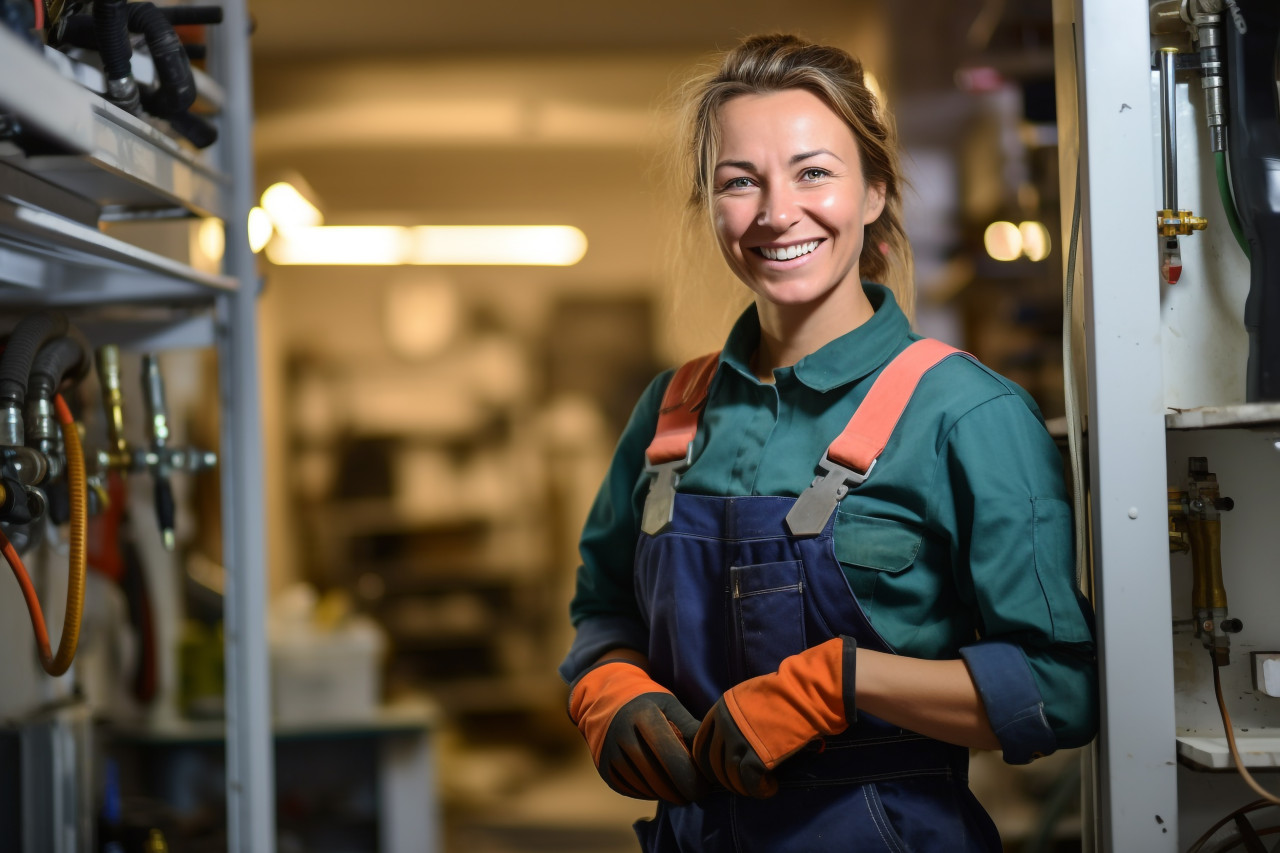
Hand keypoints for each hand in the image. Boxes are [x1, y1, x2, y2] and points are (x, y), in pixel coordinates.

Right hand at [569, 659, 707, 803]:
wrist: (606, 700)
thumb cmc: (647, 702)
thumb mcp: (669, 704)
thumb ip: (690, 727)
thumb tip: (710, 754)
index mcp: (643, 715)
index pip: (671, 756)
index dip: (691, 777)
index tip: (705, 785)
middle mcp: (622, 734)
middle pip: (658, 777)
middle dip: (682, 791)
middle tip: (696, 794)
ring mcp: (610, 753)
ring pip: (645, 787)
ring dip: (667, 795)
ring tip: (681, 792)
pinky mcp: (604, 768)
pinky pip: (632, 790)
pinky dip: (650, 794)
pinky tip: (661, 789)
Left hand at [693, 636, 854, 797]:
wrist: (802, 695)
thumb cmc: (782, 692)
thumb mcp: (747, 695)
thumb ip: (735, 714)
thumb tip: (733, 733)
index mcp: (721, 709)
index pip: (701, 742)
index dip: (707, 759)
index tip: (717, 768)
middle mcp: (725, 726)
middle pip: (714, 762)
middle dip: (724, 777)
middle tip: (738, 783)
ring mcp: (740, 742)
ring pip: (730, 776)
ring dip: (742, 787)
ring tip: (756, 787)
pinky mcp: (757, 758)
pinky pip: (750, 782)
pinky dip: (759, 790)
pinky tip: (769, 788)